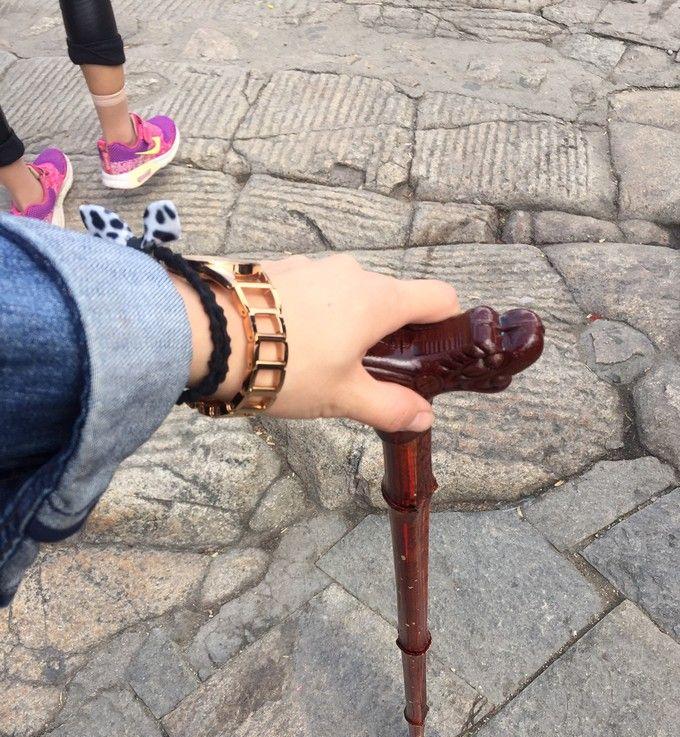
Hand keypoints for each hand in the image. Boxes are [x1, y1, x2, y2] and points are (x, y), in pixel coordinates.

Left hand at [175, 253, 459, 432]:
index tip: (432, 353)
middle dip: (388, 333)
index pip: (438, 297)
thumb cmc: (286, 367)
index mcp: (378, 299)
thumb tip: (423, 418)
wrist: (211, 335)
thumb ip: (389, 406)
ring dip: (346, 321)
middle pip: (390, 297)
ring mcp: (313, 265)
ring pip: (348, 293)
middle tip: (368, 372)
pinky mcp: (278, 268)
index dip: (445, 324)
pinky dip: (313, 311)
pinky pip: (312, 289)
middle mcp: (352, 272)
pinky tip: (287, 342)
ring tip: (319, 361)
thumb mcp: (343, 397)